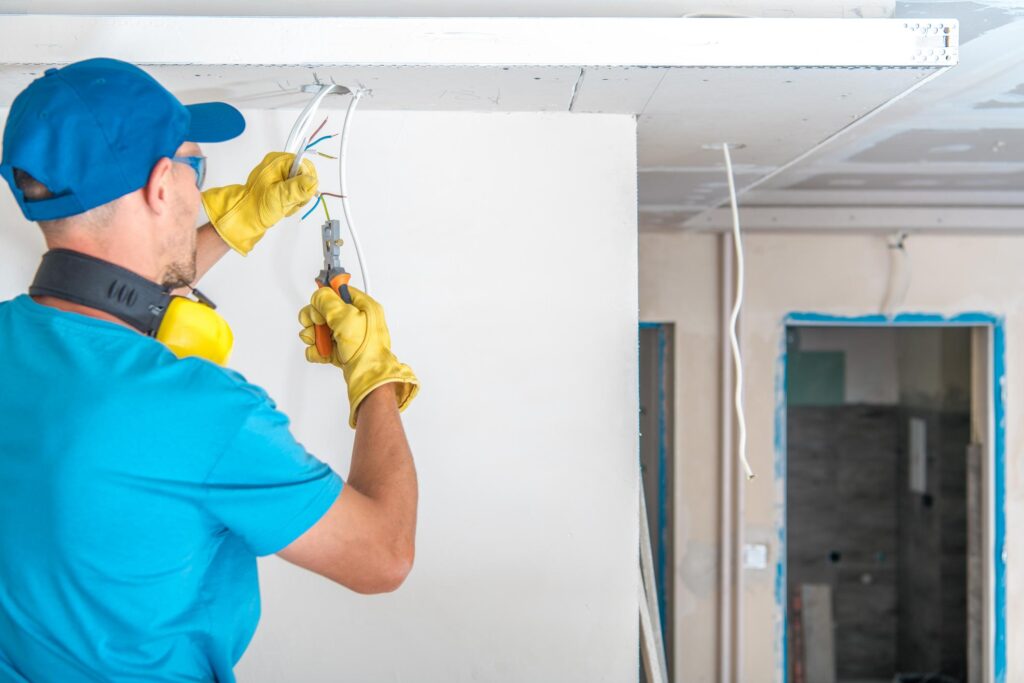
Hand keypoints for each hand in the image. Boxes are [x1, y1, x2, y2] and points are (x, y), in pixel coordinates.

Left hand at [201, 152, 318, 255]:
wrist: (245, 217)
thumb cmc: (257, 206)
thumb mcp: (279, 196)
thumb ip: (297, 188)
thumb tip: (313, 181)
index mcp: (278, 162)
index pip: (305, 165)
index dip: (306, 182)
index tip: (298, 194)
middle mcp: (280, 165)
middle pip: (306, 175)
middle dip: (302, 192)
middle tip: (290, 201)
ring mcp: (280, 176)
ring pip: (303, 186)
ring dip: (298, 199)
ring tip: (285, 205)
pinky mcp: (281, 185)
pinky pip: (297, 192)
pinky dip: (294, 201)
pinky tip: (284, 206)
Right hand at [299, 286, 418, 427]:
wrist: (368, 376)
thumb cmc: (366, 349)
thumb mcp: (346, 316)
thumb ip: (328, 301)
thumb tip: (319, 296)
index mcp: (363, 306)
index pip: (339, 292)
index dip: (325, 298)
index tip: (319, 306)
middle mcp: (356, 320)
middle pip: (324, 311)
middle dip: (315, 320)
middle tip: (318, 326)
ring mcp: (347, 336)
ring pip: (319, 329)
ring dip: (314, 336)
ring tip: (320, 343)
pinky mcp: (341, 350)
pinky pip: (321, 346)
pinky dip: (318, 351)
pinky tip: (322, 354)